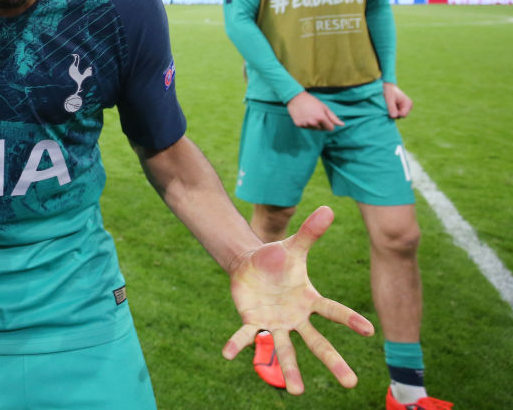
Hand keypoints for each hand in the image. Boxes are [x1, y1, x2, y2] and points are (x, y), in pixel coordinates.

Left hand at [221, 206, 373, 394]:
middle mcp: (296, 317)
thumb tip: (329, 208)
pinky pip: (247, 336)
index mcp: (309, 299)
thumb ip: (310, 231)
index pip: (334, 311)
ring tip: (296, 391)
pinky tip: (229, 354)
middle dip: (334, 362)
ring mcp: (275, 323)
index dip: (350, 320)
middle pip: (318, 343)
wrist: (249, 264)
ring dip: (290, 370)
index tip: (369, 331)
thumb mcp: (293, 245)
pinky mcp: (253, 322)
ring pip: (285, 349)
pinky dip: (239, 344)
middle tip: (351, 384)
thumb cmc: (276, 258)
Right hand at [287, 91, 343, 130]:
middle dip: (321, 124)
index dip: (329, 124)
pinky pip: (306, 127)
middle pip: (322, 129)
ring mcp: (305, 124)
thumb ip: (333, 117)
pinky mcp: (299, 125)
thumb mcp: (324, 107)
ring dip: (313, 124)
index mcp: (321, 118)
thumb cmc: (312, 101)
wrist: (296, 98)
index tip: (326, 119)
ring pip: (314, 129)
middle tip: (316, 114)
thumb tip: (342, 125)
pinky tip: (304, 116)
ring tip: (309, 115)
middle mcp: (313, 123)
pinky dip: (306, 123)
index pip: (330, 128)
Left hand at [383, 82, 412, 118]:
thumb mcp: (389, 99)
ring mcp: (406, 108)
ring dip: (392, 112)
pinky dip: (392, 111)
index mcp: (408, 104)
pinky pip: (397, 113)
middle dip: (394, 113)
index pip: (403, 115)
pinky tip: (390, 106)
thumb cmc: (389, 91)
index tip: (389, 108)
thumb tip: (394, 117)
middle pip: (401, 116)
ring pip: (398, 116)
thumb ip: (392, 108)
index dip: (395, 114)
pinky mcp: (402, 108)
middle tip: (388, 106)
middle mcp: (409, 106)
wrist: (388, 87)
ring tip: (389, 105)